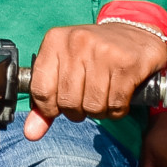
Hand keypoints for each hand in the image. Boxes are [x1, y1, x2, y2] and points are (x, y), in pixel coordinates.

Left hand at [25, 23, 166, 139]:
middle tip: (86, 99)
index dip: (49, 108)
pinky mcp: (126, 64)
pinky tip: (118, 97)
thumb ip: (46, 100)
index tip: (60, 106)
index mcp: (55, 40)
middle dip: (77, 111)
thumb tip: (31, 133)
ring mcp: (102, 51)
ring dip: (99, 111)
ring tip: (102, 96)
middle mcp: (77, 42)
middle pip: (68, 101)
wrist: (135, 33)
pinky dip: (116, 110)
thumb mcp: (64, 68)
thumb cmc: (94, 54)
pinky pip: (115, 105)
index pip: (40, 89)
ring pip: (92, 106)